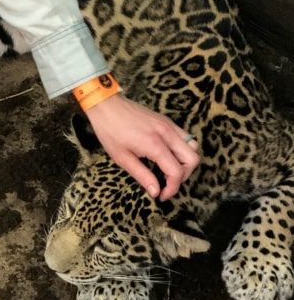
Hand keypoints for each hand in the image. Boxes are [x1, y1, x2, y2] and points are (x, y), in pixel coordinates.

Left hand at [84, 93, 199, 199]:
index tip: (162, 195)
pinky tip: (166, 154)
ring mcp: (168, 124)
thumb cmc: (110, 130)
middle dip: (184, 175)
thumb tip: (156, 192)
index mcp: (155, 144)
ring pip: (193, 146)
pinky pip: (184, 136)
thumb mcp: (122, 158)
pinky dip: (182, 149)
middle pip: (193, 159)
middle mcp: (166, 133)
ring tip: (169, 169)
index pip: (177, 172)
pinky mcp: (166, 120)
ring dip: (186, 161)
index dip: (172, 188)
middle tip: (168, 182)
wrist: (106, 105)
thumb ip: (142, 176)